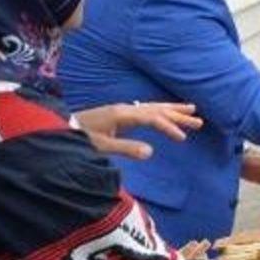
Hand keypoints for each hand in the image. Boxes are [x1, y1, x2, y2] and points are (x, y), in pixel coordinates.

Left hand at [74, 102, 202, 159]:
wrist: (60, 129)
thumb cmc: (80, 138)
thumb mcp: (101, 146)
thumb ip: (126, 148)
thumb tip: (151, 152)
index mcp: (123, 114)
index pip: (152, 118)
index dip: (169, 127)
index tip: (182, 139)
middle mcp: (125, 108)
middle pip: (157, 109)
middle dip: (178, 115)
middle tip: (199, 121)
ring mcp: (123, 110)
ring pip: (153, 107)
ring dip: (172, 109)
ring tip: (191, 109)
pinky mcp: (120, 114)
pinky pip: (146, 110)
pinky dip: (160, 110)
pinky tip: (165, 112)